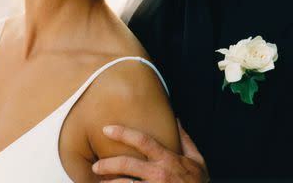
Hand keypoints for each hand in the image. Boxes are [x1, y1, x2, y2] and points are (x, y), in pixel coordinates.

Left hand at [92, 120, 209, 181]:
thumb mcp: (197, 159)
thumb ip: (184, 139)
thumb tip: (176, 119)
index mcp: (168, 159)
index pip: (142, 141)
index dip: (122, 133)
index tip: (107, 129)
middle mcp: (159, 174)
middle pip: (126, 164)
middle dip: (107, 164)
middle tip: (96, 166)